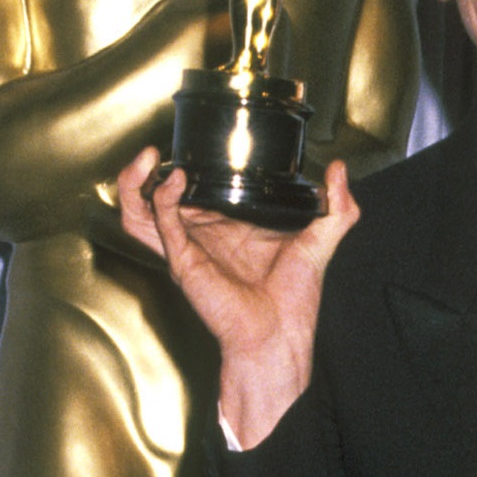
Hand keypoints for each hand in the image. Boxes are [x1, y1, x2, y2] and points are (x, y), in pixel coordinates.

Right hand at [118, 147, 359, 447]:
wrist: (280, 335)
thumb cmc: (293, 299)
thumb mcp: (320, 240)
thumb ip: (336, 206)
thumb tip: (341, 170)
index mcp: (224, 226)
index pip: (194, 190)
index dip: (188, 166)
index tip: (196, 142)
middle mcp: (200, 235)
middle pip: (153, 199)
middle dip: (143, 172)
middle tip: (152, 150)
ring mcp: (188, 248)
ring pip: (140, 213)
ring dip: (135, 184)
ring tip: (147, 158)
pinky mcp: (185, 262)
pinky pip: (162, 226)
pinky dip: (163, 200)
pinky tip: (175, 181)